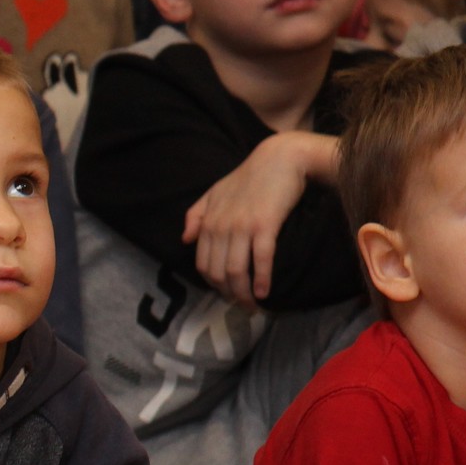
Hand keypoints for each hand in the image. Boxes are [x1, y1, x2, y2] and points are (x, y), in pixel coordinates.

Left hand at [181, 131, 332, 306]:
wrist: (281, 158)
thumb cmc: (250, 176)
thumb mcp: (214, 192)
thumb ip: (196, 215)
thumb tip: (184, 240)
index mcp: (208, 222)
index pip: (202, 263)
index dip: (212, 284)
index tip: (225, 295)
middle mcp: (221, 227)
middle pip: (217, 272)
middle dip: (228, 294)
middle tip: (241, 306)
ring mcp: (242, 227)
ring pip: (235, 270)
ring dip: (243, 293)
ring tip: (253, 305)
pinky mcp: (265, 225)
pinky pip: (260, 259)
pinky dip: (261, 279)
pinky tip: (264, 292)